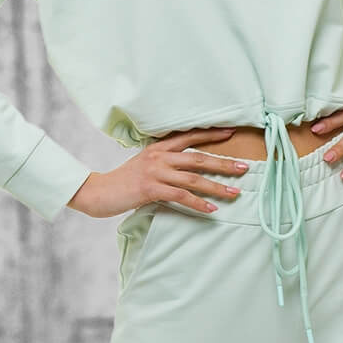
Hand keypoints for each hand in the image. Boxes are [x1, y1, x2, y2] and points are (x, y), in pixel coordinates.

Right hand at [67, 127, 251, 218]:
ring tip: (235, 192)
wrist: (98, 192)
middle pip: (198, 158)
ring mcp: (155, 172)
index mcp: (158, 148)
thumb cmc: (123, 182)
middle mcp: (159, 157)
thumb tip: (186, 168)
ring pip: (193, 178)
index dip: (211, 135)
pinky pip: (180, 196)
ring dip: (217, 186)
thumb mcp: (144, 165)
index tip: (231, 133)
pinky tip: (211, 209)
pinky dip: (198, 203)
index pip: (189, 137)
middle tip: (244, 168)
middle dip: (223, 163)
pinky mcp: (150, 189)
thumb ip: (163, 163)